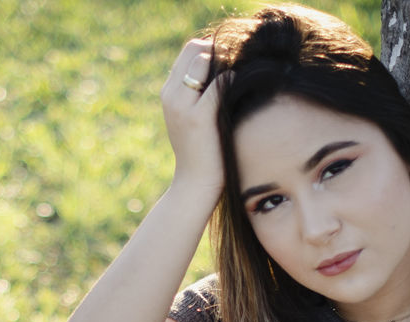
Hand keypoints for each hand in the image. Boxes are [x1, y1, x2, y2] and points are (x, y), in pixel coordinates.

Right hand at [160, 38, 227, 196]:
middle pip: (196, 48)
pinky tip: (241, 95)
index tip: (230, 65)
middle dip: (219, 52)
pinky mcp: (199, 117)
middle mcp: (171, 95)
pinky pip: (221, 82)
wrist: (194, 185)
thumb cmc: (200, 152)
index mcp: (168, 93)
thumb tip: (223, 68)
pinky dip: (234, 81)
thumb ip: (198, 94)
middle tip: (237, 70)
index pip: (190, 51)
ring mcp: (182, 105)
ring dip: (227, 64)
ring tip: (239, 82)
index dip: (212, 51)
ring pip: (206, 59)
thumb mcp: (191, 118)